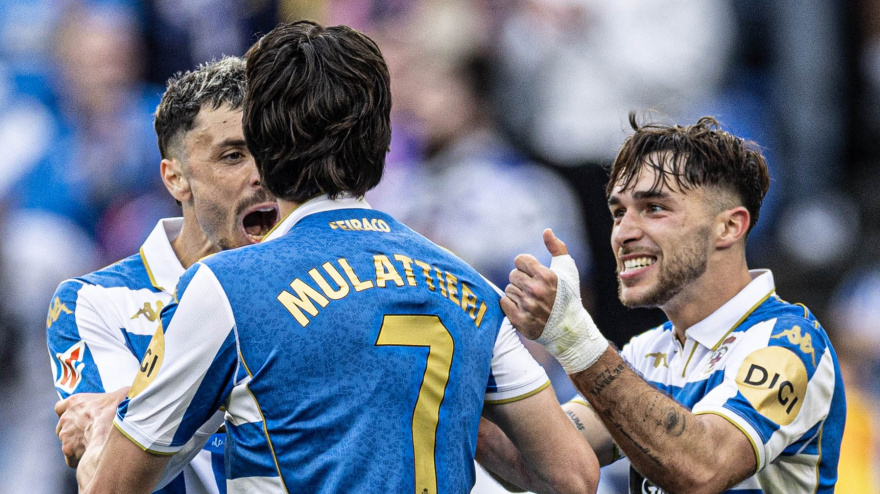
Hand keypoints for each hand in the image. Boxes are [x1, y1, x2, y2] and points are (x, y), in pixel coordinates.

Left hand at [55, 386, 128, 467]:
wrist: (116, 428)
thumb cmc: (119, 410)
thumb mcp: (122, 394)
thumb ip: (120, 395)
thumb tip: (128, 396)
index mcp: (74, 402)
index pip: (61, 407)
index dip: (69, 413)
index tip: (79, 417)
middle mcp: (66, 418)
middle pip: (64, 426)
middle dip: (75, 431)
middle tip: (92, 433)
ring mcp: (65, 435)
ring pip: (67, 442)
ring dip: (78, 445)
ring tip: (95, 446)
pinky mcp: (68, 450)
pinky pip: (70, 458)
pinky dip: (78, 459)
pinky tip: (92, 457)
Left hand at [503, 229, 607, 373]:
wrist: (568, 328)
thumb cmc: (568, 295)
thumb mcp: (568, 270)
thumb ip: (557, 248)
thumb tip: (546, 230)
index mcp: (546, 276)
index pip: (519, 260)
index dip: (525, 266)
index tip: (533, 274)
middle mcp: (536, 290)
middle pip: (512, 275)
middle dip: (521, 281)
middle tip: (533, 290)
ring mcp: (527, 306)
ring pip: (508, 289)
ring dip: (516, 294)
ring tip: (530, 300)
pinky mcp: (519, 320)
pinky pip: (504, 303)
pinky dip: (510, 306)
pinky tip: (523, 309)